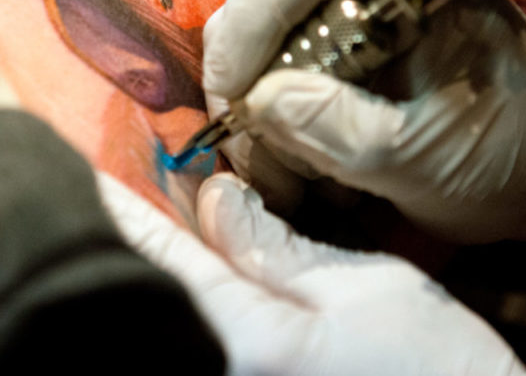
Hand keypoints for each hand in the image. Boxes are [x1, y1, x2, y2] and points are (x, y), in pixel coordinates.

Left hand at [98, 170, 525, 374]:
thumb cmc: (432, 364)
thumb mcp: (364, 287)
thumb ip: (278, 247)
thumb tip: (218, 200)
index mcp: (249, 341)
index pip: (168, 260)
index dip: (129, 208)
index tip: (93, 169)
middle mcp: (227, 371)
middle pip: (166, 285)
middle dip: (149, 229)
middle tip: (139, 176)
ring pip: (188, 306)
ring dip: (176, 256)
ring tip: (173, 205)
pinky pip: (210, 330)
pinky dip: (201, 288)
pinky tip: (210, 256)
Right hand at [203, 0, 525, 250]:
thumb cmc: (508, 156)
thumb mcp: (421, 158)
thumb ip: (338, 127)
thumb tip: (258, 100)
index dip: (252, 18)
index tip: (238, 98)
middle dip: (253, 84)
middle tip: (263, 162)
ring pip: (270, 35)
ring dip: (266, 112)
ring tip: (297, 178)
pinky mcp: (356, 31)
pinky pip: (289, 58)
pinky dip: (286, 114)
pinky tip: (311, 161)